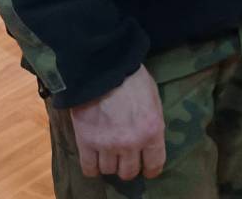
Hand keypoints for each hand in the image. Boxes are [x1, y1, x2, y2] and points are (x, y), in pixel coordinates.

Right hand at [68, 65, 164, 180]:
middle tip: (126, 161)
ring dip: (110, 165)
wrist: (104, 69)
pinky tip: (94, 161)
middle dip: (129, 167)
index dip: (151, 169)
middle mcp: (131, 143)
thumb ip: (152, 122)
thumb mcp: (154, 99)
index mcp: (152, 131)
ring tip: (109, 155)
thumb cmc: (133, 80)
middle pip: (129, 172)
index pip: (154, 164)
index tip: (148, 169)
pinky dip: (92, 168)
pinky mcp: (86, 143)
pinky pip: (89, 168)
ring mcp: (107, 145)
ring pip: (109, 171)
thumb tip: (149, 139)